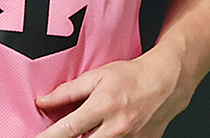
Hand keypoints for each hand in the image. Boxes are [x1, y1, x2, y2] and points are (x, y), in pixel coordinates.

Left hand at [33, 49, 188, 137]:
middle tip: (60, 135)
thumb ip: (68, 91)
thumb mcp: (96, 76)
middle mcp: (117, 128)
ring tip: (90, 127)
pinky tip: (103, 131)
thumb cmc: (131, 76)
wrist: (166, 82)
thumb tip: (43, 101)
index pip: (68, 130)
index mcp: (103, 107)